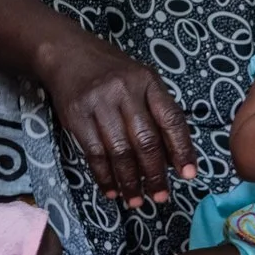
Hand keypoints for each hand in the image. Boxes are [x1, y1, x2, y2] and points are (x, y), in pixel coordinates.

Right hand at [41, 40, 197, 208]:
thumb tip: (172, 157)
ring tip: (136, 200)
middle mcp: (124, 91)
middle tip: (160, 196)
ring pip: (119, 151)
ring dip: (129, 181)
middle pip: (145, 140)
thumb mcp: (140, 80)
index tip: (188, 175)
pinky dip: (104, 176)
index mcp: (147, 81)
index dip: (181, 150)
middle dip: (154, 174)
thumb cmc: (110, 71)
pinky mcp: (77, 116)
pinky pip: (94, 154)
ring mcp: (98, 103)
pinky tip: (112, 190)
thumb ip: (156, 112)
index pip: (170, 119)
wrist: (66, 54)